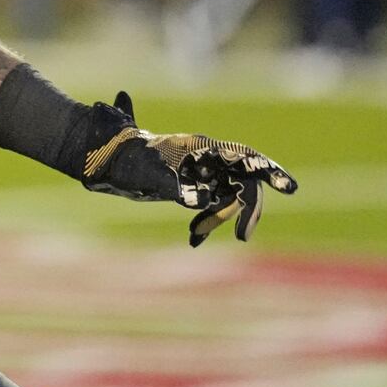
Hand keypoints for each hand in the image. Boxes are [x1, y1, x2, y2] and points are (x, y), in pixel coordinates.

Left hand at [81, 92, 297, 246]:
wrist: (97, 158)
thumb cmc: (119, 160)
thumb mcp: (143, 174)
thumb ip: (171, 185)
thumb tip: (199, 201)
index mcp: (197, 147)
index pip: (242, 156)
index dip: (269, 170)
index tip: (289, 188)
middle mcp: (202, 158)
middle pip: (242, 181)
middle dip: (247, 208)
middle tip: (242, 236)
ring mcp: (197, 172)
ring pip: (227, 197)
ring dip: (220, 218)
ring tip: (196, 236)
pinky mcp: (189, 187)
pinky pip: (211, 206)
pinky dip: (207, 222)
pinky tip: (194, 239)